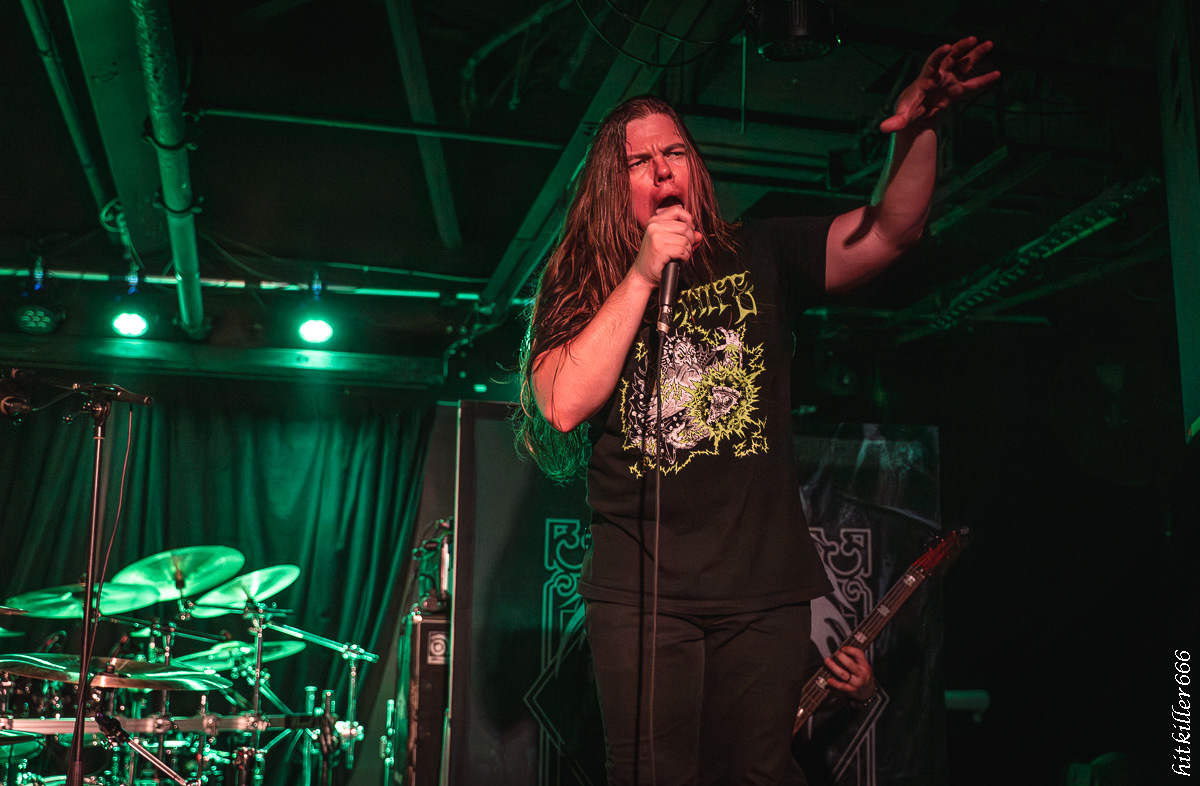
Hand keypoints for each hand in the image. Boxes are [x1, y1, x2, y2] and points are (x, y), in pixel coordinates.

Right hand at [632, 204, 702, 286]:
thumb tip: (699, 235)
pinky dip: (684, 258)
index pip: (678, 210)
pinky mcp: (660, 248)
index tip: (686, 233)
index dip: (688, 221)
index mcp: (654, 221)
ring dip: (687, 251)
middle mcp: (654, 226)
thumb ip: (683, 235)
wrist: (642, 276)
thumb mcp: (667, 242)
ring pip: (686, 240)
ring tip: (679, 256)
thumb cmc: (656, 259)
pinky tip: (677, 260)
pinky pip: (683, 250)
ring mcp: (656, 236)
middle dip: (690, 240)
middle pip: (685, 227)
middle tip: (683, 249)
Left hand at [824, 645, 875, 702]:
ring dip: (833, 667)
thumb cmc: (861, 674)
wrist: (867, 690)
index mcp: (864, 665)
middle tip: (834, 654)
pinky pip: (841, 686)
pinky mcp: (851, 690)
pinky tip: (829, 679)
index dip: (849, 650)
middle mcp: (861, 673)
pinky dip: (834, 682)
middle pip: (850, 664)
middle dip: (841, 657)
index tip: (842, 649)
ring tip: (827, 661)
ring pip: (843, 674)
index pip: (858, 654)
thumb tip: (840, 649)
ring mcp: (856, 682)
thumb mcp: (862, 665)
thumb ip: (854, 658)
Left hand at [880, 36, 999, 133]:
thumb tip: (883, 128)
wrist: (915, 117)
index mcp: (926, 79)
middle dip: (961, 48)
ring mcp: (949, 81)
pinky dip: (984, 79)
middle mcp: (939, 76)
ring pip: (964, 64)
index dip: (939, 54)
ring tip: (989, 44)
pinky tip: (997, 74)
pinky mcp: (956, 90)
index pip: (932, 63)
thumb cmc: (907, 113)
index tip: (947, 46)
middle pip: (951, 57)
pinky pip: (972, 84)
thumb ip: (896, 121)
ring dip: (975, 55)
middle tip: (973, 39)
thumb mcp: (902, 117)